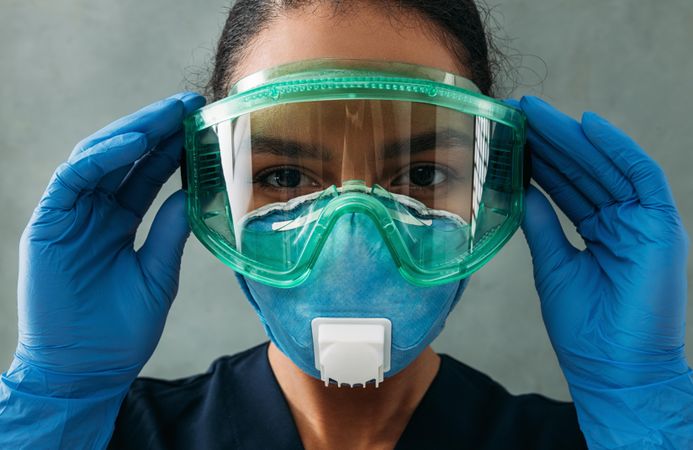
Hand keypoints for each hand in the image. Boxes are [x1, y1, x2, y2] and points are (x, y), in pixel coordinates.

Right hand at [12, 92, 205, 394]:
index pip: (145, 174)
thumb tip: (189, 193)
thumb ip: (168, 231)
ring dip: (135, 131)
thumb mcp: (157, 273)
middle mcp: (93, 212)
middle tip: (190, 103)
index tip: (201, 124)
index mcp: (118, 223)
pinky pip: (74, 178)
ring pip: (99, 157)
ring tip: (170, 112)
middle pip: (124, 157)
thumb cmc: (121, 330)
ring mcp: (69, 216)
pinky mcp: (48, 224)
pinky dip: (103, 157)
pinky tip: (137, 143)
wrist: (86, 371)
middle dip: (156, 127)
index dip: (171, 147)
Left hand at [508, 96, 692, 447]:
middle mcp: (624, 221)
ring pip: (606, 167)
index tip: (510, 133)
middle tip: (519, 109)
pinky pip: (641, 177)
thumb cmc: (584, 328)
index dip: (539, 158)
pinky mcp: (661, 226)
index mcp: (601, 231)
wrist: (613, 370)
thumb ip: (541, 225)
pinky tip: (587, 125)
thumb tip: (521, 188)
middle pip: (584, 170)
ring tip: (537, 111)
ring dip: (573, 137)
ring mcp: (644, 222)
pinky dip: (617, 150)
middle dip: (551, 139)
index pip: (566, 185)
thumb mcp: (553, 266)